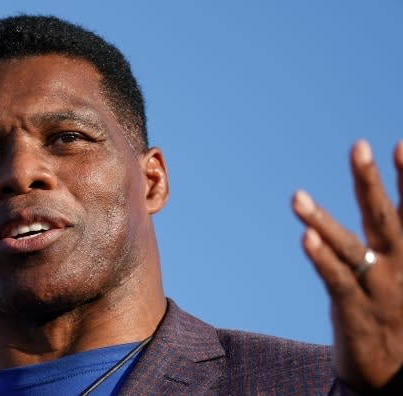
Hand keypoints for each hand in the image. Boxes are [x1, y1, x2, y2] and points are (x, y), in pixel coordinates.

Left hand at [292, 140, 402, 391]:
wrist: (395, 378)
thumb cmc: (399, 319)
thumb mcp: (401, 276)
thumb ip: (393, 240)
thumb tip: (374, 214)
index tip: (400, 143)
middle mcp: (399, 268)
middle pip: (385, 219)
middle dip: (371, 182)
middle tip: (358, 146)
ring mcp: (378, 292)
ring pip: (351, 249)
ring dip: (323, 221)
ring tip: (295, 198)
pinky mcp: (356, 314)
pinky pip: (336, 283)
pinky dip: (322, 260)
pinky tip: (305, 239)